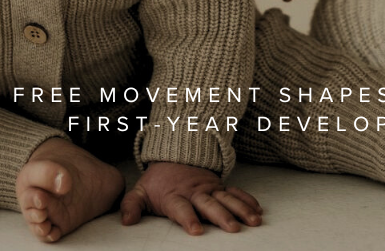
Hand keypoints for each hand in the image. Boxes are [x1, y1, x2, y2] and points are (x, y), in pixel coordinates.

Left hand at [120, 161, 262, 234]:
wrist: (173, 154)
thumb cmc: (157, 181)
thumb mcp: (140, 190)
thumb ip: (131, 206)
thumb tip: (127, 221)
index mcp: (175, 196)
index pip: (181, 209)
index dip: (188, 219)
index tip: (196, 230)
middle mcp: (194, 193)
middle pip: (209, 205)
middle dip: (221, 216)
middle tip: (233, 228)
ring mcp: (209, 188)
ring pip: (227, 199)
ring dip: (241, 210)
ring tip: (253, 221)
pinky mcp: (220, 185)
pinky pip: (235, 192)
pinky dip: (247, 200)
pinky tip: (257, 210)